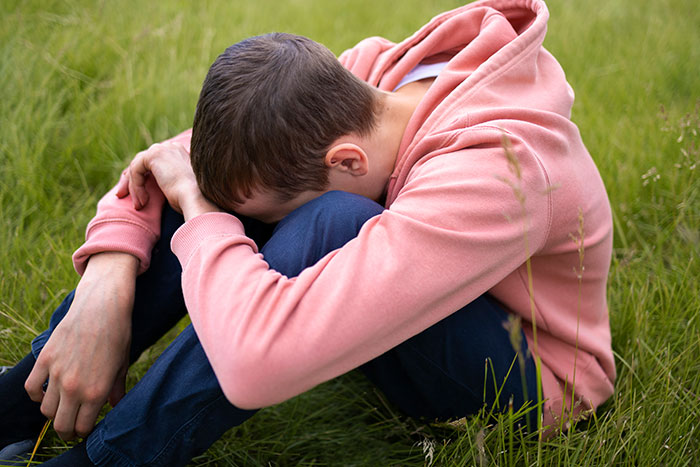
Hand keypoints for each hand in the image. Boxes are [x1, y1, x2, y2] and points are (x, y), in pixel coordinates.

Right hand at [25, 252, 137, 440]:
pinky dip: (35, 395)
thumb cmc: (118, 334)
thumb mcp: (123, 364)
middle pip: (61, 425)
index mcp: (97, 392)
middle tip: (72, 427)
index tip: (86, 427)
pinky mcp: (45, 360)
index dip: (84, 431)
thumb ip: (117, 388)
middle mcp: (75, 387)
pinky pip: (31, 388)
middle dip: (67, 430)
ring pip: (45, 409)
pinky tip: (45, 392)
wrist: (102, 306)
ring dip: (53, 412)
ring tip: (62, 407)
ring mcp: (57, 374)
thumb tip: (115, 406)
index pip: (82, 427)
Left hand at [116, 142, 219, 219]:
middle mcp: (171, 147)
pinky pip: (136, 171)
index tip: (137, 196)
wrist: (197, 199)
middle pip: (142, 162)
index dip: (141, 178)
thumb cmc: (192, 201)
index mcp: (179, 153)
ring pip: (137, 167)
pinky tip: (142, 201)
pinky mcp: (153, 155)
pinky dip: (136, 187)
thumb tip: (150, 190)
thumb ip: (167, 183)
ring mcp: (163, 149)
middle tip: (122, 196)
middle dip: (131, 181)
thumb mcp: (179, 189)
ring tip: (137, 205)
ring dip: (134, 187)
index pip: (153, 163)